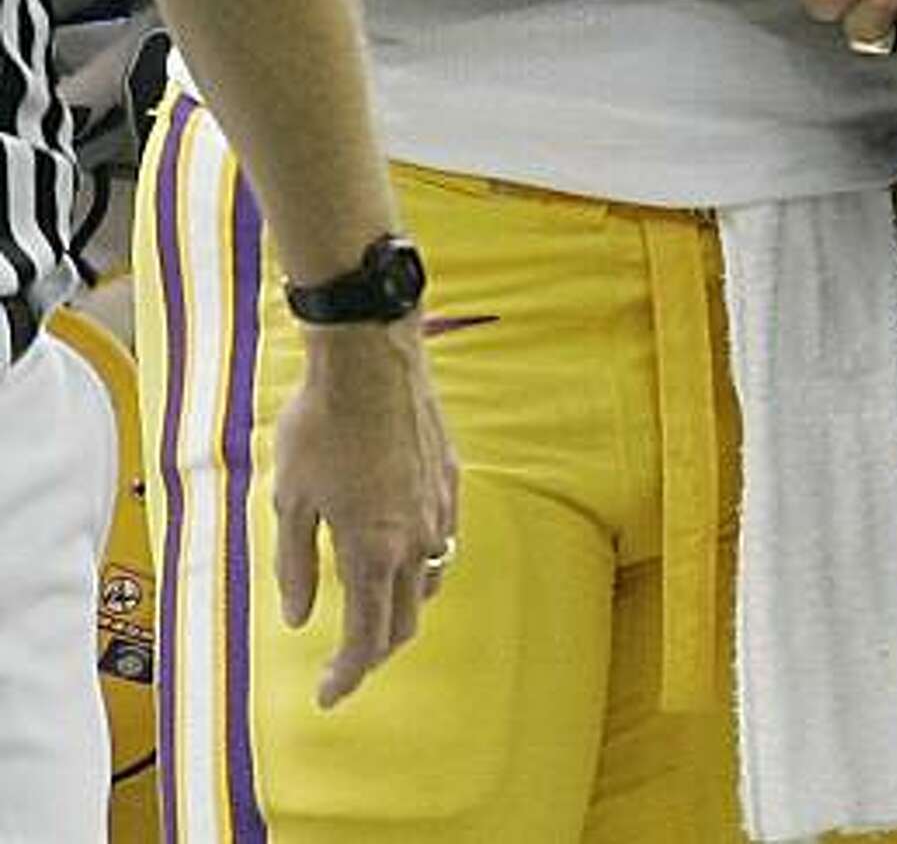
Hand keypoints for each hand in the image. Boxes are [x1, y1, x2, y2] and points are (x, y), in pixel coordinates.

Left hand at [272, 320, 458, 707]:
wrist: (370, 358)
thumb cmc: (321, 425)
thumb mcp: (290, 500)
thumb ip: (295, 564)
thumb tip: (298, 616)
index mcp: (371, 551)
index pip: (365, 638)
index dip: (347, 676)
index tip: (329, 695)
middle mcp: (415, 538)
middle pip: (404, 621)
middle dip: (374, 652)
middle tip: (345, 662)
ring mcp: (439, 506)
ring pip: (431, 580)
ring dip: (403, 608)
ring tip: (373, 608)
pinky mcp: (450, 476)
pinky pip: (443, 537)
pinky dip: (422, 562)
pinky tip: (400, 548)